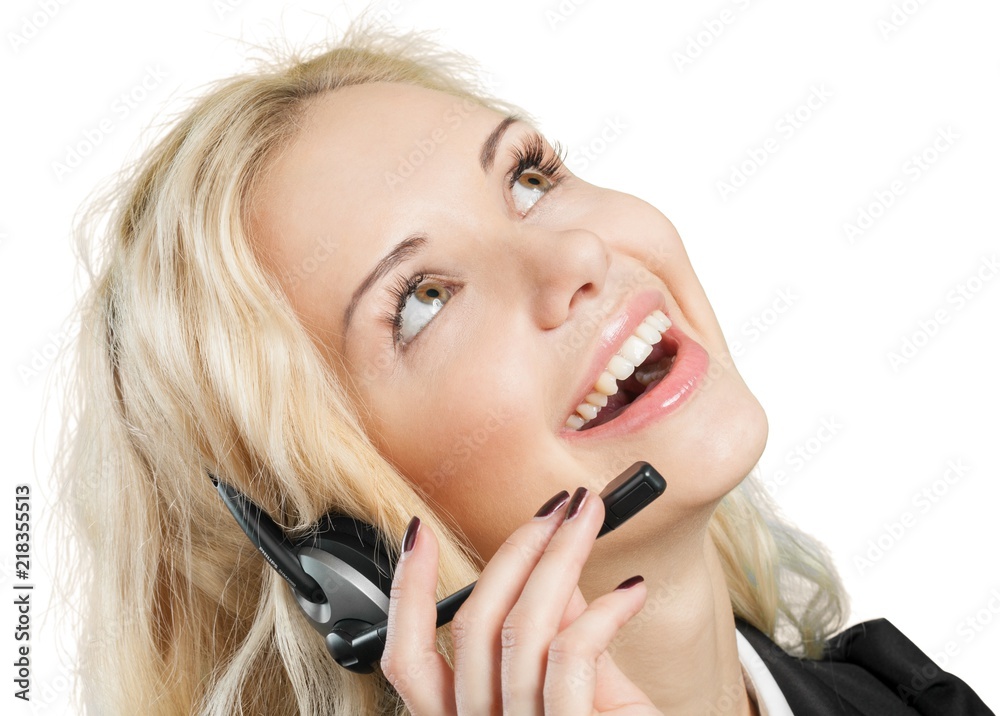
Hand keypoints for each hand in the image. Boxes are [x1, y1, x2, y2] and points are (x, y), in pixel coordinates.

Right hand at [380, 486, 661, 714]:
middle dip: (516, 549)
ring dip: (561, 556)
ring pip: (522, 630)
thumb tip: (552, 569)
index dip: (405, 592)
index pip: (407, 660)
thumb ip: (557, 638)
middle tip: (557, 508)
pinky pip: (574, 656)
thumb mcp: (581, 698)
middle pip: (470, 626)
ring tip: (592, 520)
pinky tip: (632, 590)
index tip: (418, 530)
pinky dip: (605, 611)